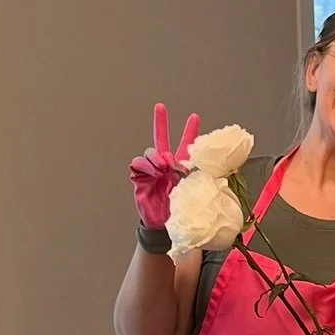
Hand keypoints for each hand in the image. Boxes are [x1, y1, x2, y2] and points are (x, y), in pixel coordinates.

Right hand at [129, 103, 199, 228]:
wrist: (162, 226)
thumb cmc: (178, 212)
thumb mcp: (191, 194)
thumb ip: (189, 177)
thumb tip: (177, 162)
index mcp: (181, 168)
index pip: (186, 147)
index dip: (190, 133)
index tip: (195, 117)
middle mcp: (165, 165)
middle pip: (162, 139)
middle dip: (161, 123)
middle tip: (161, 107)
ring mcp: (151, 170)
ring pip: (151, 151)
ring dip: (156, 156)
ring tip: (163, 167)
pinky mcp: (140, 177)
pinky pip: (139, 163)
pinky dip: (146, 165)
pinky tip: (153, 172)